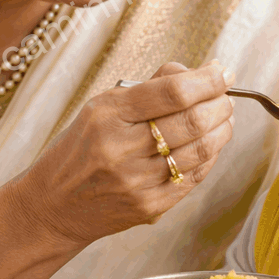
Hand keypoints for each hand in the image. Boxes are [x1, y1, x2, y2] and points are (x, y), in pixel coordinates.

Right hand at [19, 60, 235, 248]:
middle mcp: (122, 148)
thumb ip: (150, 87)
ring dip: (222, 129)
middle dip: (220, 103)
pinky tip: (210, 144)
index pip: (172, 91)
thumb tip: (199, 72)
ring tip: (223, 117)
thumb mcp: (102, 106)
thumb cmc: (81, 148)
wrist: (53, 204)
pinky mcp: (149, 207)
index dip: (207, 80)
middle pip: (193, 120)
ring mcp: (137, 182)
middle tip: (225, 96)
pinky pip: (194, 177)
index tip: (222, 72)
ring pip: (201, 150)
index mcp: (109, 114)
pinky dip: (210, 156)